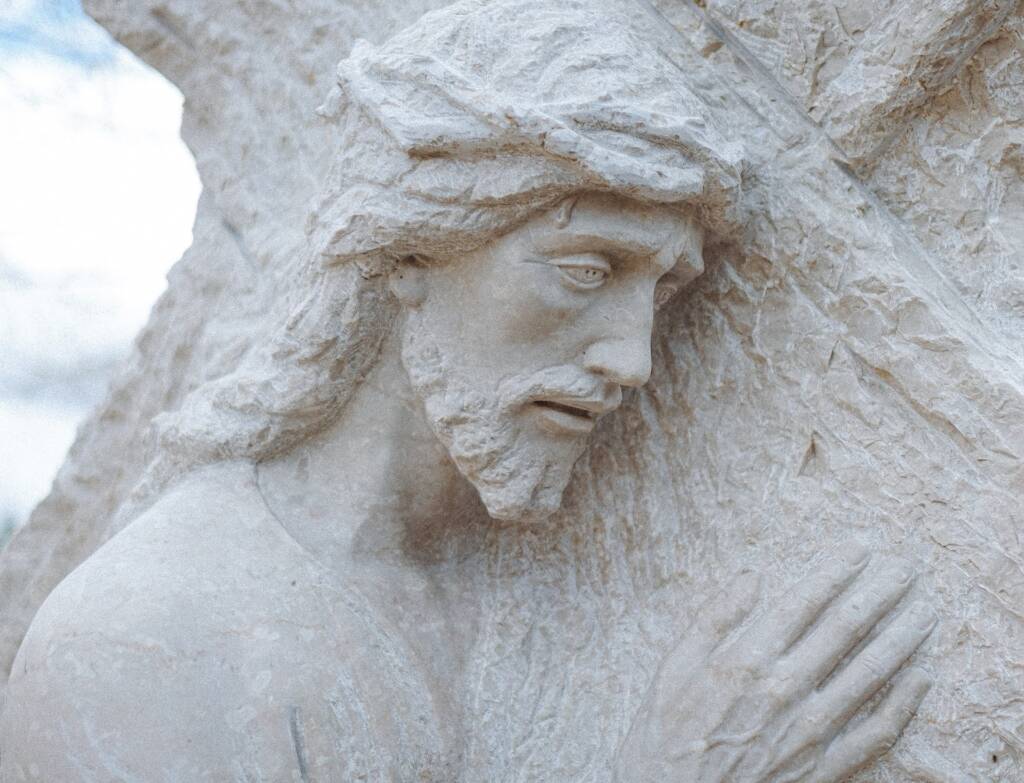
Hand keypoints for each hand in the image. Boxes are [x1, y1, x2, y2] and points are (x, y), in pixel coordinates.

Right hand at [615, 546, 935, 782]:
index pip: (803, 602)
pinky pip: (876, 733)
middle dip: (879, 593)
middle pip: (845, 629)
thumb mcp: (673, 666)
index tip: (861, 545)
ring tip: (926, 610)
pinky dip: (905, 704)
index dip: (835, 570)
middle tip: (907, 567)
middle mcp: (785, 689)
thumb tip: (750, 576)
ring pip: (870, 674)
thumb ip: (713, 619)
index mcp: (747, 660)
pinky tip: (922, 677)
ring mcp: (809, 730)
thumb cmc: (667, 732)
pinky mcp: (824, 766)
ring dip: (902, 638)